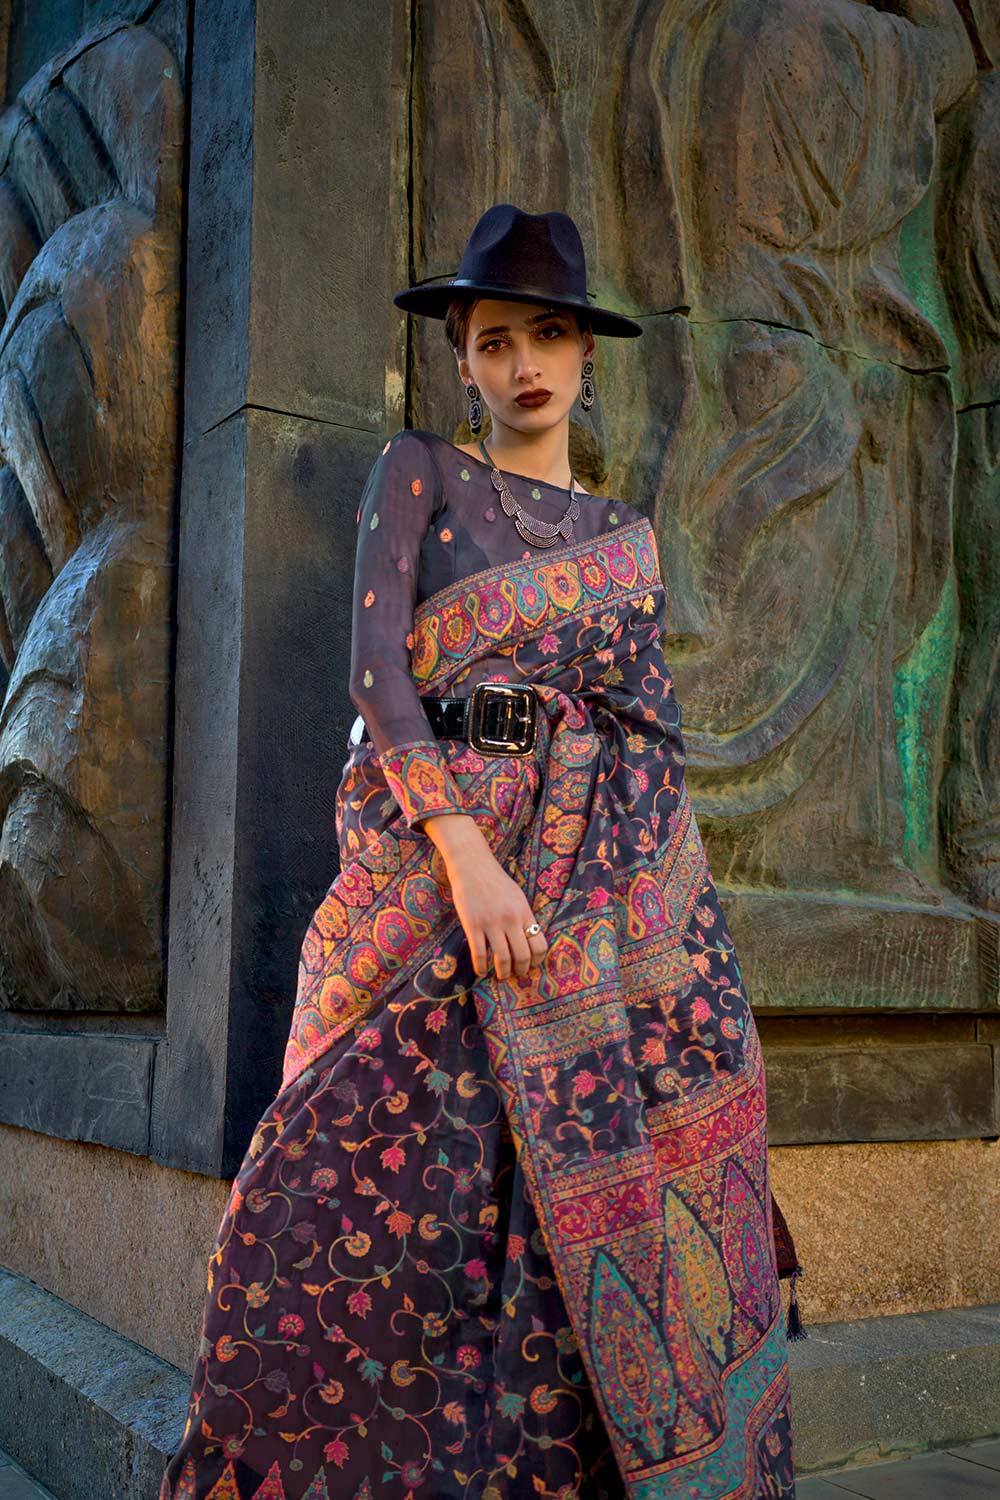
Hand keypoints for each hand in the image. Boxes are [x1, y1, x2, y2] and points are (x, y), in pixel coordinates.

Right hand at [448, 851, 547, 980]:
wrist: (471, 865)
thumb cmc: (495, 880)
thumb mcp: (517, 896)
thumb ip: (523, 917)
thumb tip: (529, 939)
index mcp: (524, 912)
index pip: (539, 945)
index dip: (536, 961)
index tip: (530, 965)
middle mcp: (510, 919)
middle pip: (522, 956)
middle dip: (520, 970)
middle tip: (516, 974)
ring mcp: (491, 923)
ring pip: (502, 958)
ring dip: (502, 972)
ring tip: (501, 975)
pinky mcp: (472, 924)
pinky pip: (479, 953)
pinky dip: (481, 967)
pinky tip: (481, 971)